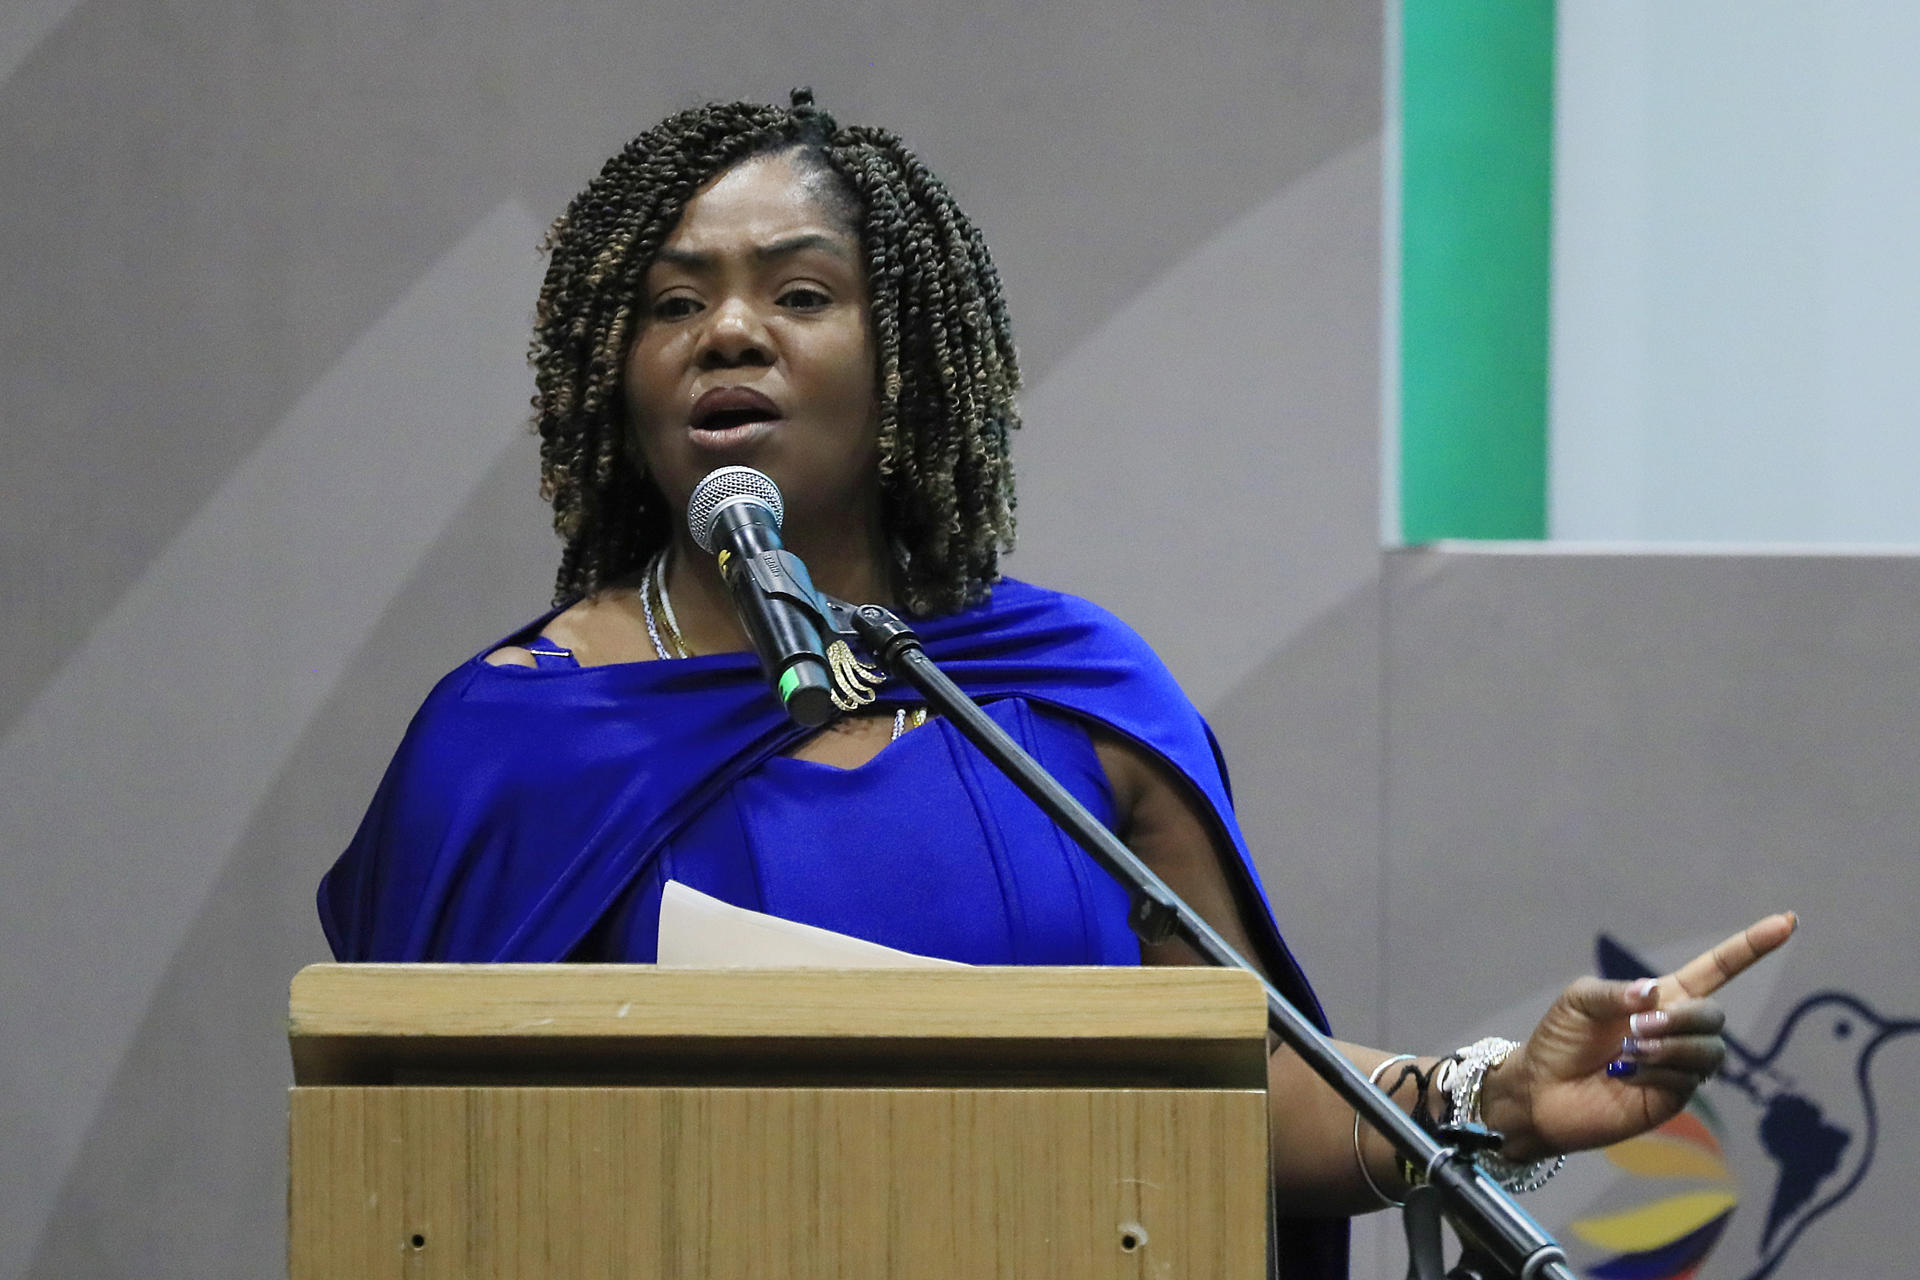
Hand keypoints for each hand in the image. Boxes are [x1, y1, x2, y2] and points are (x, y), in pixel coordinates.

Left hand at [1480, 912, 1796, 1160]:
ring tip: (1631, 1050)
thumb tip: (1654, 993)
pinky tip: (1624, 1074)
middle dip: (1684, 1018)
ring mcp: (1680, 1066)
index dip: (1752, 947)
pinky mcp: (1674, 1098)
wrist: (1540, 1092)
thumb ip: (1614, 992)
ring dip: (1671, 1046)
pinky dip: (1657, 1071)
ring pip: (1710, 1050)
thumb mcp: (1578, 1001)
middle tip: (1639, 1028)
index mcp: (1662, 997)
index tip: (1787, 922)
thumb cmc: (1559, 1040)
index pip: (1718, 969)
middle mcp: (1677, 1029)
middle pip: (1714, 1015)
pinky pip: (1688, 1080)